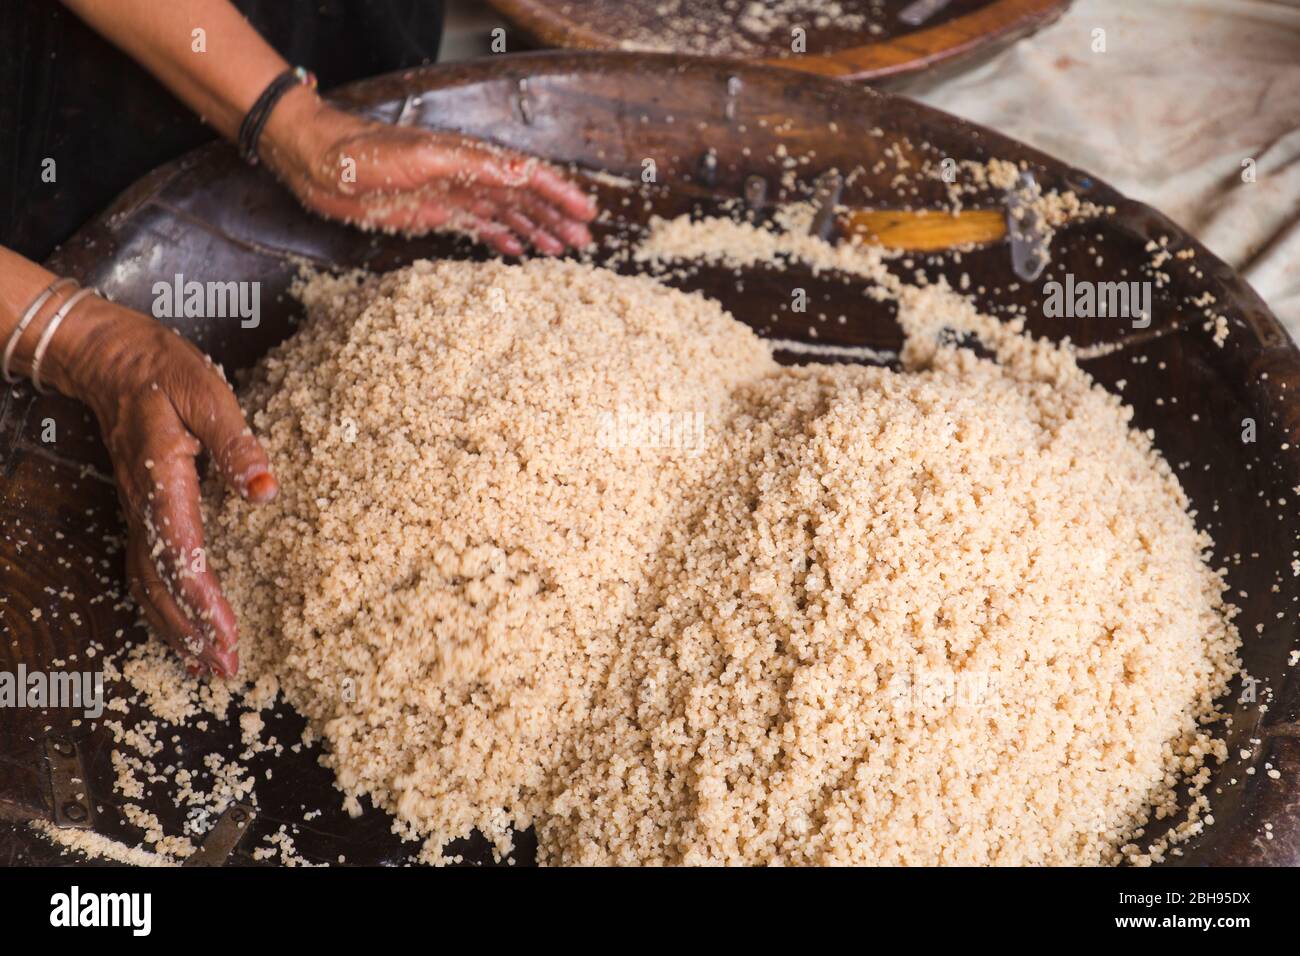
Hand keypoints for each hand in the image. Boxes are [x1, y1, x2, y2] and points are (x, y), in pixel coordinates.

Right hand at [48, 297, 276, 677]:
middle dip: (192, 631)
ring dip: (175, 628)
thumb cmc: (161, 372)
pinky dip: (162, 606)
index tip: (228, 634)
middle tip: (224, 669)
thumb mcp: (207, 394)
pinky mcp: (140, 510)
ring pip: (148, 584)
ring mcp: (137, 510)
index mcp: (163, 480)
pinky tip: (181, 626)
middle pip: (161, 583)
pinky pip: (145, 569)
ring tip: (206, 665)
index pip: (182, 553)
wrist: (108, 358)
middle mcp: (144, 505)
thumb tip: (265, 489)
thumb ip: (236, 442)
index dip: (204, 599)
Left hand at [260, 86, 597, 255]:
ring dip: (534, 231)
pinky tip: (515, 252)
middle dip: (555, 219)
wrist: (321, 164)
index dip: (559, 195)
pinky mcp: (434, 213)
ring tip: (559, 250)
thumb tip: (523, 173)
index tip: (585, 215)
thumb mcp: (424, 157)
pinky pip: (477, 227)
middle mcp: (469, 177)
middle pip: (524, 199)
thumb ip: (474, 164)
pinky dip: (500, 239)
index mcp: (473, 160)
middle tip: (583, 242)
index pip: (528, 177)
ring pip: (506, 215)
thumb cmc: (366, 153)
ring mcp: (453, 196)